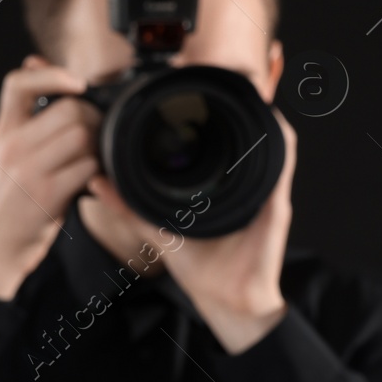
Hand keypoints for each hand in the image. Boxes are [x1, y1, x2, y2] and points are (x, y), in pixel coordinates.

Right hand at [0, 55, 101, 301]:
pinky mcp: (47, 193)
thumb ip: (26, 113)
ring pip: (82, 136)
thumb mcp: (9, 149)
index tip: (77, 82)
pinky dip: (99, 172)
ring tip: (93, 159)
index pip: (17, 83)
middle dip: (94, 119)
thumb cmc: (10, 196)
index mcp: (4, 130)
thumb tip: (35, 62)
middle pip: (69, 110)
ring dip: (98, 147)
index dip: (51, 74)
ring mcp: (29, 169)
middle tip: (96, 136)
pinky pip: (88, 167)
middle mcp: (13, 145)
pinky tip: (92, 181)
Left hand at [87, 105, 297, 354]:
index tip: (187, 92)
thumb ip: (130, 206)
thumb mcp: (158, 232)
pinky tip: (272, 121)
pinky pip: (282, 167)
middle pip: (245, 135)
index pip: (216, 145)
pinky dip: (280, 142)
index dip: (205, 116)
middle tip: (216, 78)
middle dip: (235, 105)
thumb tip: (99, 182)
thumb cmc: (203, 271)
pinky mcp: (275, 205)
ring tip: (247, 86)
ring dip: (261, 115)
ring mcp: (262, 193)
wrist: (230, 303)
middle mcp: (243, 185)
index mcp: (217, 189)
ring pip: (269, 142)